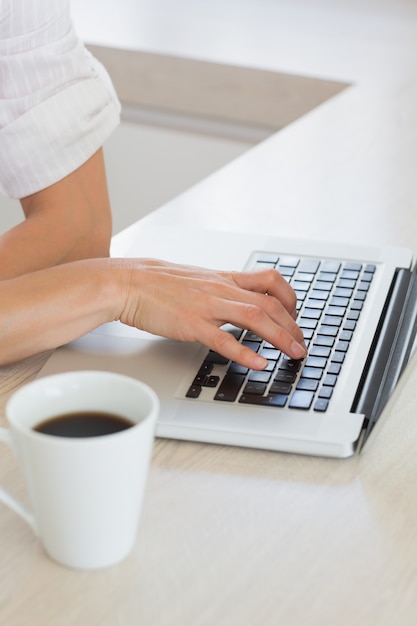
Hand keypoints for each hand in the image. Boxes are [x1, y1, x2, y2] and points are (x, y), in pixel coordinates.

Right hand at [116, 259, 306, 369]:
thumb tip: (240, 301)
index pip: (270, 281)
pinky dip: (245, 353)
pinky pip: (224, 339)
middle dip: (293, 326)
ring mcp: (208, 306)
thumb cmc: (160, 283)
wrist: (130, 283)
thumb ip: (222, 289)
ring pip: (255, 318)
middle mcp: (222, 289)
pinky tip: (259, 364)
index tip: (295, 315)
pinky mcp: (192, 324)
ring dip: (280, 337)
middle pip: (270, 304)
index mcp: (225, 278)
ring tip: (294, 353)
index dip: (290, 299)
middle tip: (301, 344)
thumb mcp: (199, 279)